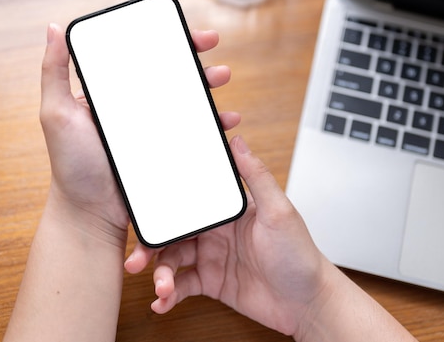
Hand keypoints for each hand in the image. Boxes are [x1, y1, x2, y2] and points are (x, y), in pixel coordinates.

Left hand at [39, 0, 239, 247]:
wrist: (93, 213)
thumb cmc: (71, 166)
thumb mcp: (55, 114)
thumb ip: (54, 72)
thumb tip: (54, 28)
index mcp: (109, 90)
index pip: (132, 48)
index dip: (151, 23)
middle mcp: (132, 103)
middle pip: (165, 66)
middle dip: (190, 48)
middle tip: (209, 39)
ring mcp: (152, 125)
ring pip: (185, 94)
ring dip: (207, 80)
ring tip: (222, 75)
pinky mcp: (168, 146)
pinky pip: (195, 128)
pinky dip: (213, 121)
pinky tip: (226, 118)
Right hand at [125, 135, 333, 335]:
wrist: (307, 302)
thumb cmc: (299, 254)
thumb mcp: (279, 211)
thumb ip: (256, 177)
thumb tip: (237, 140)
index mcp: (228, 210)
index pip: (189, 201)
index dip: (164, 207)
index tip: (143, 213)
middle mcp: (216, 231)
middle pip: (173, 232)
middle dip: (152, 246)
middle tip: (136, 260)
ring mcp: (212, 257)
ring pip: (173, 260)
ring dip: (160, 274)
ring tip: (160, 288)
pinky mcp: (212, 282)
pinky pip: (182, 285)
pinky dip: (169, 294)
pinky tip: (162, 303)